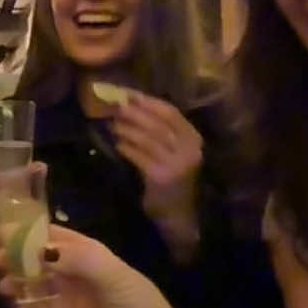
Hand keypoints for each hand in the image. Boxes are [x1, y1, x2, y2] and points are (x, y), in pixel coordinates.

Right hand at [0, 223, 200, 307]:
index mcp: (81, 249)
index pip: (47, 233)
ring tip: (5, 286)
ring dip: (11, 280)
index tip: (1, 232)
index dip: (24, 231)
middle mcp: (64, 267)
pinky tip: (12, 306)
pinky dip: (15, 305)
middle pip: (30, 256)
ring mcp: (56, 292)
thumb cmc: (135, 300)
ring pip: (24, 280)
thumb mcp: (111, 272)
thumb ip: (76, 258)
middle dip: (12, 256)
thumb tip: (38, 250)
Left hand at [110, 92, 202, 251]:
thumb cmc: (172, 176)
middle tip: (117, 109)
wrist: (178, 211)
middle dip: (135, 114)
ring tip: (114, 126)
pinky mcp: (160, 177)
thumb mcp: (174, 151)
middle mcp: (188, 149)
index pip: (171, 113)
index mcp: (193, 138)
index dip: (149, 102)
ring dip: (127, 130)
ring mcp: (175, 164)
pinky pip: (139, 157)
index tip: (130, 96)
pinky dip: (126, 148)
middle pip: (157, 124)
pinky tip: (118, 145)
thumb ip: (162, 131)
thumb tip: (133, 105)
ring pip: (147, 139)